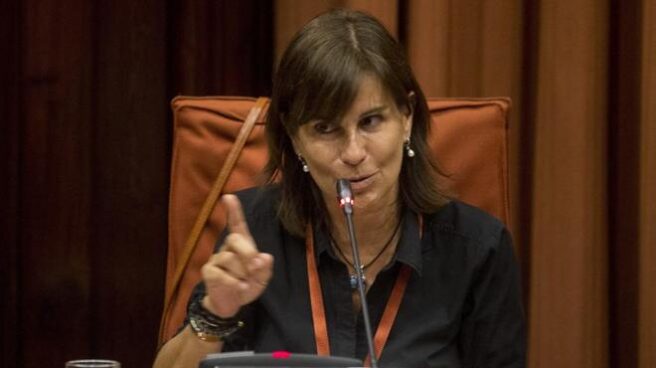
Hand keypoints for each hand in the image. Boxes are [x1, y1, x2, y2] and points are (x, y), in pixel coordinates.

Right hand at [200, 194, 273, 317]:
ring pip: (230, 259)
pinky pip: (222, 275)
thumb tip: (265, 257)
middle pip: (235, 239)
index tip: (229, 196)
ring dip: (242, 274)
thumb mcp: (262, 278)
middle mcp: (227, 248)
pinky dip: (234, 284)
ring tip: (244, 284)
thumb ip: (265, 268)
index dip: (234, 211)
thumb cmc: (248, 285)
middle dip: (248, 253)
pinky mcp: (208, 272)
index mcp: (241, 245)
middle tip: (255, 269)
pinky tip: (239, 289)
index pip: (237, 224)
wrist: (231, 304)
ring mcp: (216, 259)